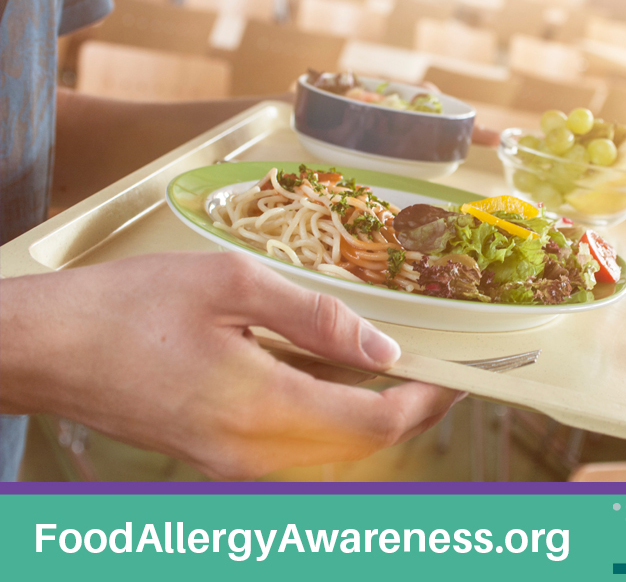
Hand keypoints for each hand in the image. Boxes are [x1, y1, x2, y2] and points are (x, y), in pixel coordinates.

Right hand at [0, 253, 461, 479]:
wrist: (49, 350)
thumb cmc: (129, 307)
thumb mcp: (231, 287)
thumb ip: (314, 318)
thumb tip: (381, 349)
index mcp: (262, 408)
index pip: (374, 424)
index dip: (424, 400)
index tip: (452, 374)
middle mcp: (252, 453)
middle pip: (358, 447)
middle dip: (406, 410)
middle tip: (431, 369)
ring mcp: (232, 461)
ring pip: (329, 452)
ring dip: (370, 415)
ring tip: (391, 369)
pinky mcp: (215, 455)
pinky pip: (294, 447)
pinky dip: (329, 418)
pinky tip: (331, 378)